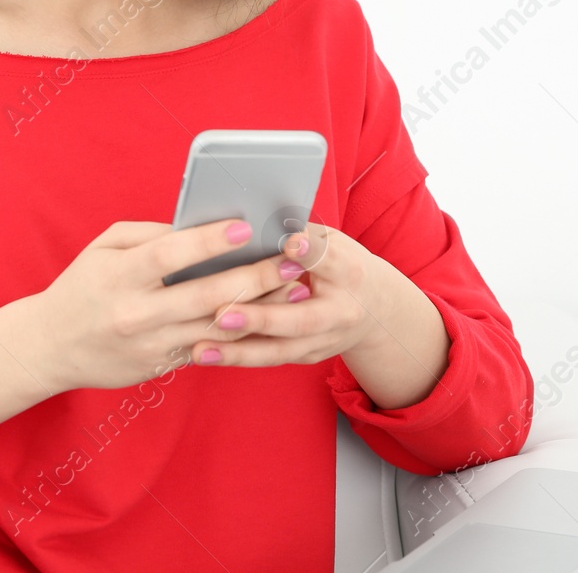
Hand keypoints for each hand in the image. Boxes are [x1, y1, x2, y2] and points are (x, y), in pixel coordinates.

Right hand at [32, 217, 301, 392]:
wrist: (50, 346)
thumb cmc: (82, 286)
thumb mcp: (103, 247)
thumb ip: (149, 236)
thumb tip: (200, 228)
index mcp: (119, 275)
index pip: (170, 255)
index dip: (209, 241)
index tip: (246, 227)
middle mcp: (136, 312)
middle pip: (205, 294)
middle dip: (254, 277)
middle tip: (291, 261)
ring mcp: (150, 344)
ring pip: (215, 328)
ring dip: (261, 308)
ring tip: (295, 290)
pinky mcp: (159, 365)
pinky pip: (208, 348)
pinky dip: (241, 333)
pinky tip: (270, 318)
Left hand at [190, 220, 380, 367]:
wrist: (376, 310)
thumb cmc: (339, 263)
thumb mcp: (332, 241)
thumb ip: (301, 234)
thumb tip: (258, 219)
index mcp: (350, 271)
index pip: (330, 260)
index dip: (310, 252)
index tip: (289, 242)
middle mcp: (340, 312)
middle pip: (300, 319)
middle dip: (260, 318)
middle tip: (221, 314)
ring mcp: (324, 341)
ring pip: (279, 350)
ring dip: (237, 351)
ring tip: (200, 350)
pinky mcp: (307, 356)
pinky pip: (269, 358)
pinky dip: (236, 357)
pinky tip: (203, 353)